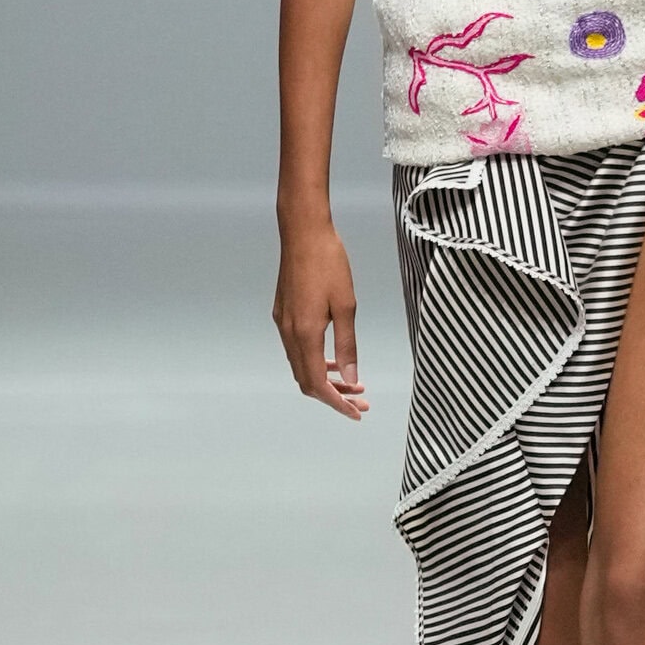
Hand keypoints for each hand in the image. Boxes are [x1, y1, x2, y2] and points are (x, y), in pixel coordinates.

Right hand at [273, 218, 367, 419]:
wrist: (303, 232)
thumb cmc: (328, 262)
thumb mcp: (346, 305)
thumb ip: (348, 344)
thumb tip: (352, 377)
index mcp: (305, 333)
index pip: (317, 383)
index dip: (337, 403)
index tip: (356, 412)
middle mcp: (289, 332)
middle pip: (306, 380)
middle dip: (333, 395)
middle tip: (360, 401)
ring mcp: (283, 323)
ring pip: (301, 365)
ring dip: (325, 378)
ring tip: (353, 382)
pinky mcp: (283, 313)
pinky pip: (297, 349)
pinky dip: (316, 361)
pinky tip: (335, 358)